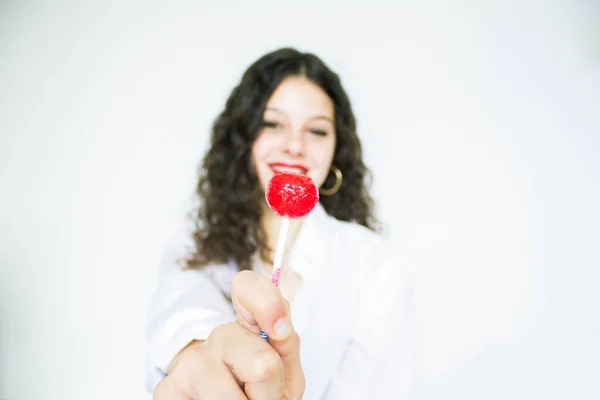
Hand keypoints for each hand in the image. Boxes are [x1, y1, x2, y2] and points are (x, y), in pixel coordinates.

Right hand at [153, 270, 304, 398]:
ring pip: (230, 396)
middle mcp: (219, 337)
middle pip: (261, 362)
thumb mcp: (284, 373)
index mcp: (249, 326)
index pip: (248, 288)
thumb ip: (286, 348)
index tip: (279, 331)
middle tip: (261, 397)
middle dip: (269, 392)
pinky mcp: (166, 389)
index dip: (267, 303)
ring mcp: (189, 362)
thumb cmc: (261, 394)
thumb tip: (279, 329)